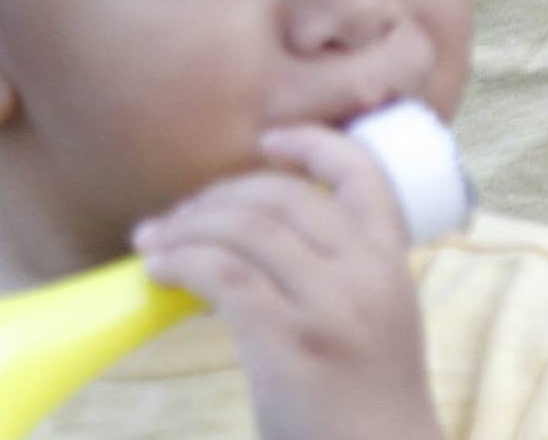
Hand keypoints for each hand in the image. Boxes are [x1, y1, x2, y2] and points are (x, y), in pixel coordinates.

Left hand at [137, 127, 442, 439]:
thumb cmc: (365, 405)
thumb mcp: (376, 323)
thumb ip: (339, 277)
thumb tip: (255, 241)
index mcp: (392, 263)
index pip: (361, 173)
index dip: (312, 144)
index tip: (268, 141)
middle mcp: (366, 273)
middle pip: (282, 197)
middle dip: (220, 197)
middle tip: (179, 217)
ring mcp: (329, 304)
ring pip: (244, 229)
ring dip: (187, 228)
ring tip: (154, 242)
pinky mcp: (288, 339)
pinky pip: (223, 275)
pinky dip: (182, 262)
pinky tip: (159, 272)